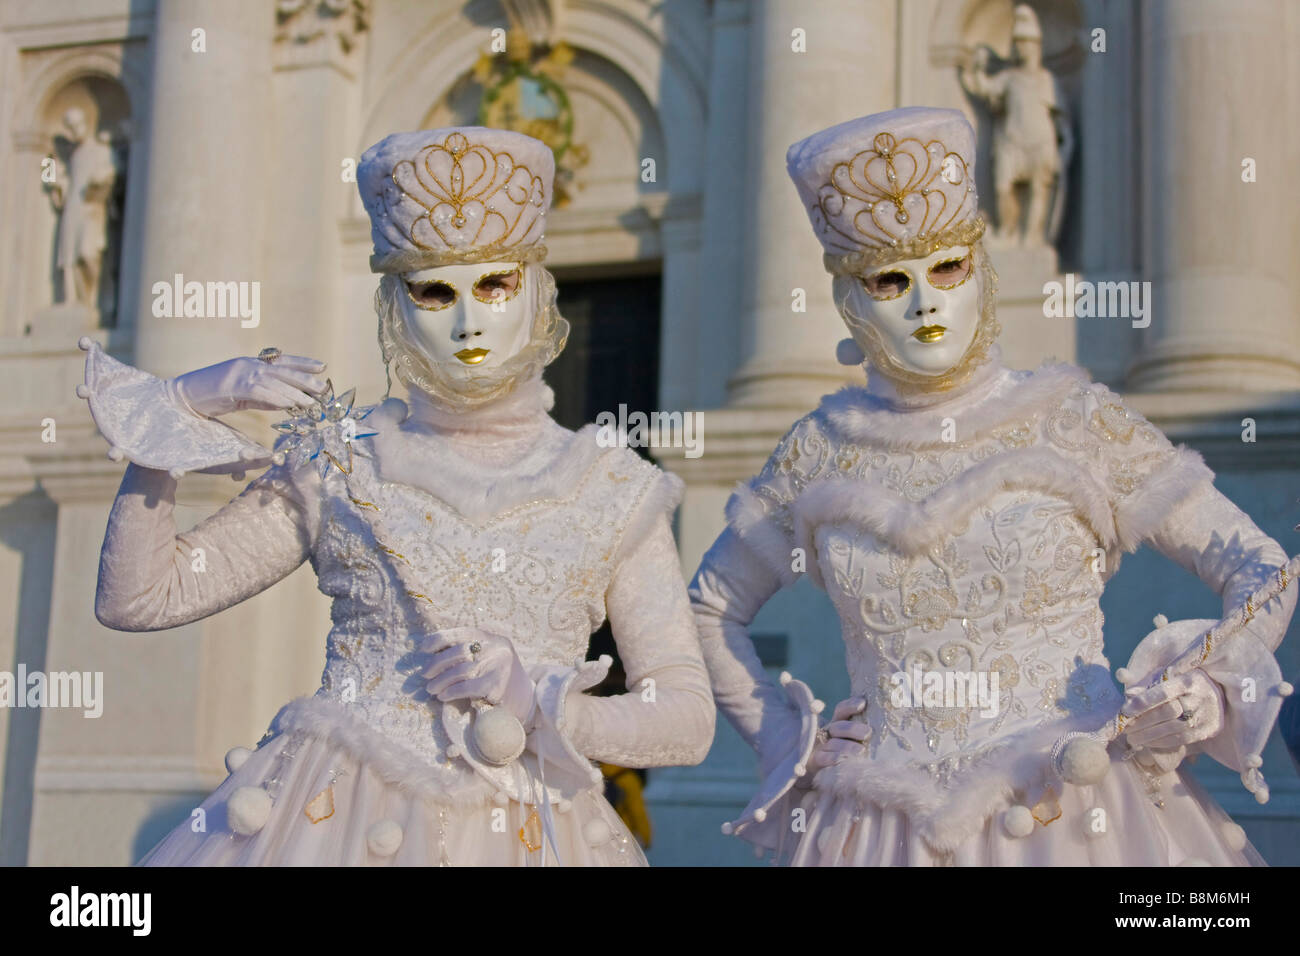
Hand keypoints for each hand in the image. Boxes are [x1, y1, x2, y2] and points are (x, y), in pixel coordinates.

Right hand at [171, 354, 327, 417]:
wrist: (182, 397)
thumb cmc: (211, 397)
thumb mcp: (243, 396)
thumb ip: (263, 396)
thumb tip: (286, 402)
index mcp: (250, 364)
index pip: (281, 361)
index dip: (302, 363)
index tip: (322, 366)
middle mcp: (247, 365)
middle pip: (282, 370)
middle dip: (305, 378)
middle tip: (323, 388)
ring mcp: (239, 373)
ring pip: (274, 381)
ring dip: (295, 392)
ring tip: (312, 402)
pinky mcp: (232, 386)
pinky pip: (259, 392)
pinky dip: (276, 398)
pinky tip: (290, 404)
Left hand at [423, 630, 535, 725]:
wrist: (526, 702)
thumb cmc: (497, 679)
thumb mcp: (485, 659)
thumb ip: (466, 653)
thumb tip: (432, 653)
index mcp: (492, 638)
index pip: (462, 632)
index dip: (440, 638)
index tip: (424, 648)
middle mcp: (497, 648)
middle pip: (459, 651)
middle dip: (437, 663)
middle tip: (425, 674)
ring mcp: (499, 665)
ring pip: (461, 670)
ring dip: (440, 681)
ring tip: (431, 688)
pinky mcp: (497, 685)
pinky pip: (467, 687)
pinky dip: (451, 692)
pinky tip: (443, 696)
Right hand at [808, 696, 870, 772]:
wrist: (828, 776)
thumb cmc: (855, 756)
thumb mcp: (862, 742)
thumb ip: (871, 730)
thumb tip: (898, 715)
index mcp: (839, 724)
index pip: (842, 710)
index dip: (850, 705)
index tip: (863, 703)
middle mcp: (829, 734)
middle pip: (838, 726)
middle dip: (852, 728)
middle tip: (868, 733)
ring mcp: (821, 748)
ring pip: (832, 743)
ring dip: (845, 746)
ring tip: (860, 751)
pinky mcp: (816, 763)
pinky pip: (823, 758)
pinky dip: (832, 758)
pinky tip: (842, 761)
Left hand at [1122, 669, 1225, 755]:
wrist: (1214, 695)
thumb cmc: (1180, 684)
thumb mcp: (1165, 677)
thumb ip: (1145, 682)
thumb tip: (1125, 685)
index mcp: (1188, 679)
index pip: (1163, 692)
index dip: (1143, 701)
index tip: (1125, 711)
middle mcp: (1200, 696)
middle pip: (1169, 711)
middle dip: (1144, 721)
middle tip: (1126, 728)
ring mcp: (1207, 714)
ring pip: (1175, 727)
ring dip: (1150, 735)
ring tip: (1132, 738)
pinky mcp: (1209, 729)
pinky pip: (1183, 739)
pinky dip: (1162, 742)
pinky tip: (1147, 743)